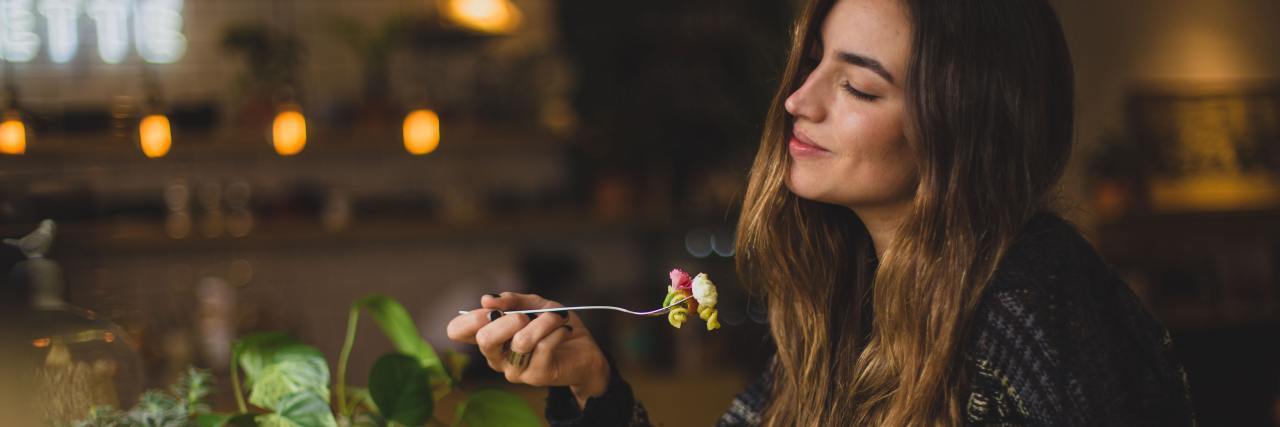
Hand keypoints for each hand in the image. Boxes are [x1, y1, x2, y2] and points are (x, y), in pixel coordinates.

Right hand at [446, 292, 609, 406]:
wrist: (585, 351)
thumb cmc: (554, 326)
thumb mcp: (534, 305)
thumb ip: (512, 300)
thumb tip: (486, 299)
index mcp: (489, 337)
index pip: (457, 331)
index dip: (470, 317)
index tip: (492, 309)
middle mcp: (496, 357)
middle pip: (484, 339)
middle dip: (508, 319)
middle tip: (526, 315)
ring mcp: (514, 370)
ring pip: (521, 341)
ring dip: (543, 322)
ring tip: (556, 318)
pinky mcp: (535, 376)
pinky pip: (544, 346)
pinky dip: (557, 330)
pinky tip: (564, 329)